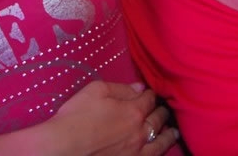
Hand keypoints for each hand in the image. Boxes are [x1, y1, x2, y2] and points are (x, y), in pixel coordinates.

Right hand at [46, 81, 177, 155]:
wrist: (64, 146)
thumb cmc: (77, 115)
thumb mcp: (96, 90)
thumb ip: (121, 88)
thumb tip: (139, 88)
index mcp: (133, 110)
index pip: (148, 99)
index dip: (150, 94)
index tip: (150, 93)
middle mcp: (140, 131)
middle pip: (157, 120)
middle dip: (161, 112)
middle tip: (165, 110)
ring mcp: (136, 151)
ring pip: (160, 143)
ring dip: (168, 135)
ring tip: (173, 132)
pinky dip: (159, 152)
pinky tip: (159, 150)